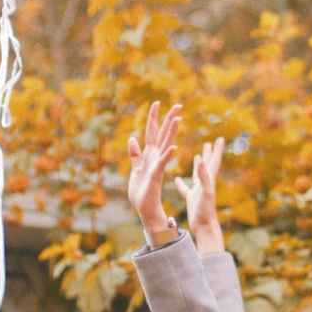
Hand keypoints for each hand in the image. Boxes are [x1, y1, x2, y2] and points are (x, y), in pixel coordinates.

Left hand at [127, 101, 181, 228]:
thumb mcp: (135, 169)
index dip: (154, 117)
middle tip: (178, 105)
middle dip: (168, 119)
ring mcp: (157, 165)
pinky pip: (162, 163)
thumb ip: (134, 154)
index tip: (157, 102)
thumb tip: (132, 138)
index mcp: (150, 154)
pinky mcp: (156, 175)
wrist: (145, 209)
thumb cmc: (141, 191)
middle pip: (162, 134)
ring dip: (171, 132)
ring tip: (178, 118)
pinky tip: (173, 147)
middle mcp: (156, 157)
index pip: (152, 131)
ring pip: (165, 145)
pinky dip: (167, 155)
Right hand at [175, 137, 223, 233]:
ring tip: (197, 155)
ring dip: (198, 165)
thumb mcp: (205, 192)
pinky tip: (177, 179)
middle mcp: (205, 184)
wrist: (204, 228)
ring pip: (198, 175)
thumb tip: (201, 160)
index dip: (217, 150)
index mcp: (209, 180)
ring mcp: (198, 191)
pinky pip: (186, 188)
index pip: (214, 161)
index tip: (220, 138)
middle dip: (209, 153)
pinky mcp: (192, 199)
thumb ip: (203, 177)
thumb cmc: (205, 212)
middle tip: (210, 142)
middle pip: (208, 165)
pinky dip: (181, 183)